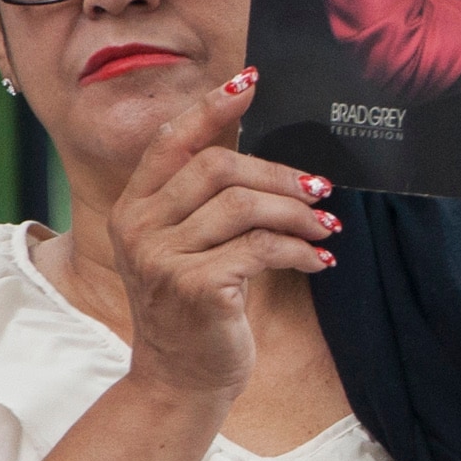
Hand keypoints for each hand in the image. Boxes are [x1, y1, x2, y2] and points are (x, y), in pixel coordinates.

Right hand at [101, 67, 334, 406]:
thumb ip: (207, 201)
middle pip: (218, 167)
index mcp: (134, 207)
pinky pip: (261, 248)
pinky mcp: (194, 287)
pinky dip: (300, 250)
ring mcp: (161, 257)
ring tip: (326, 225)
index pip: (170, 141)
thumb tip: (264, 154)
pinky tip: (320, 259)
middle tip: (321, 187)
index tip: (251, 81)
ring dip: (297, 212)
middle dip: (279, 173)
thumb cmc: (196, 305)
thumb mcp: (188, 246)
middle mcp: (138, 227)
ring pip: (244, 205)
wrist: (180, 379)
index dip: (210, 107)